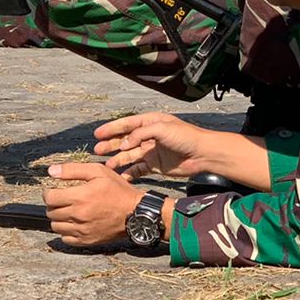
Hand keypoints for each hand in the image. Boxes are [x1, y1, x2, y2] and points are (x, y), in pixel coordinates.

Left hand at [43, 163, 147, 246]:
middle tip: (62, 199)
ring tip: (67, 211)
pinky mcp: (86, 240)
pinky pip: (65, 238)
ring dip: (58, 218)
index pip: (49, 198)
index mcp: (80, 197)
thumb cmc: (118, 190)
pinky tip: (74, 223)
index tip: (53, 190)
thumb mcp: (99, 172)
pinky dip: (66, 231)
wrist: (135, 213)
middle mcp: (78, 215)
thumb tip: (51, 171)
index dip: (48, 192)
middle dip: (53, 204)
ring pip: (56, 226)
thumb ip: (73, 170)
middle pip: (51, 212)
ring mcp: (82, 230)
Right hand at [93, 112, 213, 178]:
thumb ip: (140, 134)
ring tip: (106, 165)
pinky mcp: (155, 166)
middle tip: (97, 150)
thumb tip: (124, 145)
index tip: (98, 134)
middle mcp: (149, 136)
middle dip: (111, 144)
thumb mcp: (161, 128)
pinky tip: (120, 176)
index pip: (127, 124)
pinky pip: (138, 169)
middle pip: (125, 140)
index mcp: (150, 123)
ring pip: (129, 155)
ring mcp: (151, 151)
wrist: (202, 154)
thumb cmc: (185, 136)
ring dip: (118, 159)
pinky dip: (128, 173)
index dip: (112, 129)